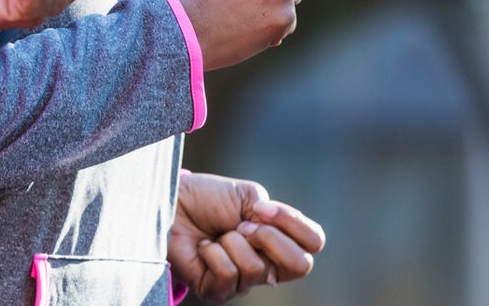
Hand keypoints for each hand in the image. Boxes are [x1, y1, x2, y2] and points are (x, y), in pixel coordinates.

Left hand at [169, 173, 323, 301]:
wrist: (174, 203)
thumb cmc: (209, 199)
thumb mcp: (250, 196)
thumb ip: (274, 215)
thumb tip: (270, 234)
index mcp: (279, 241)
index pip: (314, 242)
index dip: (293, 223)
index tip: (261, 208)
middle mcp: (267, 265)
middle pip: (300, 266)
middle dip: (269, 237)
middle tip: (241, 225)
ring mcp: (243, 282)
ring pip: (257, 268)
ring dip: (232, 241)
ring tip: (217, 235)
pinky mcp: (218, 291)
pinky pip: (228, 275)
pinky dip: (213, 253)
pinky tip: (204, 247)